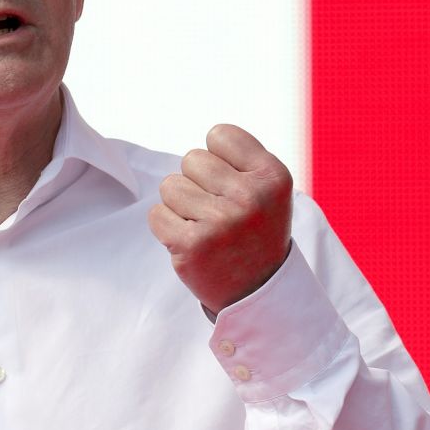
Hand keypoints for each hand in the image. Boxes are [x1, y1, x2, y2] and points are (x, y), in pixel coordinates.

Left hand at [148, 124, 292, 312]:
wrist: (257, 294)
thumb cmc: (254, 232)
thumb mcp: (266, 191)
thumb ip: (237, 160)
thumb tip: (196, 151)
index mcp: (272, 177)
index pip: (219, 135)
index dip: (218, 159)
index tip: (232, 185)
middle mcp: (250, 197)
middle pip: (191, 159)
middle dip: (197, 183)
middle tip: (219, 213)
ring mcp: (221, 222)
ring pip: (170, 185)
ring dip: (180, 205)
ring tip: (205, 228)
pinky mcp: (192, 246)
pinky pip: (156, 214)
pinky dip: (167, 228)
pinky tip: (192, 243)